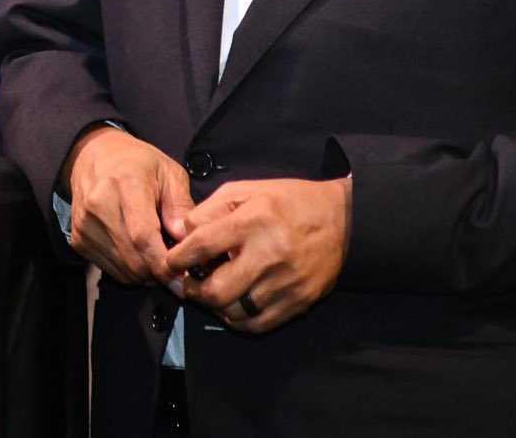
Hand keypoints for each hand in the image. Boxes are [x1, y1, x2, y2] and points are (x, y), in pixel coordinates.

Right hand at [60, 126, 192, 286]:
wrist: (93, 155)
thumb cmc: (138, 163)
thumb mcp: (169, 173)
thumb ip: (180, 206)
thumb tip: (187, 241)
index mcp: (126, 183)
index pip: (142, 236)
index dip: (163, 262)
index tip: (182, 271)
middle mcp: (99, 204)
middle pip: (133, 259)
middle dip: (159, 271)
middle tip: (175, 265)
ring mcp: (85, 224)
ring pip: (123, 270)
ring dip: (145, 273)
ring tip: (156, 255)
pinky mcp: (78, 238)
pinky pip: (110, 269)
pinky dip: (129, 269)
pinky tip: (137, 252)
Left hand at [164, 177, 350, 333]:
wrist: (344, 221)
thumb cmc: (288, 201)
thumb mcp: (246, 190)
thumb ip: (210, 210)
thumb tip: (184, 234)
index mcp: (253, 221)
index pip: (202, 246)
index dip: (178, 259)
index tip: (171, 262)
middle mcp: (269, 255)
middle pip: (216, 290)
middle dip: (193, 290)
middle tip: (189, 283)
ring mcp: (285, 283)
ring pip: (234, 312)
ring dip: (214, 306)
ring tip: (212, 293)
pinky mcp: (299, 302)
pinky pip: (257, 324)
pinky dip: (237, 320)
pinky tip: (233, 306)